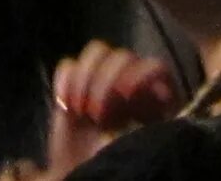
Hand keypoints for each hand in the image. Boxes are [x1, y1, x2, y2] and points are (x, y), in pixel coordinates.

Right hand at [47, 43, 181, 176]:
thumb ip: (140, 130)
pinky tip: (64, 103)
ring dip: (85, 76)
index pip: (155, 67)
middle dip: (106, 81)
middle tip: (97, 114)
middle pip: (123, 57)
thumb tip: (138, 118)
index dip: (141, 75)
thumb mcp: (137, 151)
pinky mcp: (74, 88)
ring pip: (98, 52)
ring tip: (79, 108)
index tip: (126, 95)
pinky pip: (69, 66)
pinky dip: (65, 80)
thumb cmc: (119, 170)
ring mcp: (101, 83)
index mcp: (155, 101)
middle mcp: (130, 86)